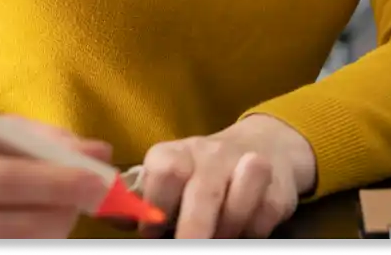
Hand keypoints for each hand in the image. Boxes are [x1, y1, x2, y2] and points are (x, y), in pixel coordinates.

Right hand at [0, 117, 113, 238]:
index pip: (4, 180)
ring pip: (14, 249)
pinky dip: (32, 246)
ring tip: (65, 213)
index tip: (99, 181)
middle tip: (94, 198)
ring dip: (52, 233)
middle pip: (15, 225)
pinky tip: (41, 232)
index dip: (57, 183)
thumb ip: (39, 139)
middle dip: (64, 211)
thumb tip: (99, 152)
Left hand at [134, 115, 315, 238]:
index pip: (165, 170)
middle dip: (195, 231)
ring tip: (220, 238)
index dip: (156, 206)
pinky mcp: (278, 182)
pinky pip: (268, 212)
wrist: (262, 146)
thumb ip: (140, 201)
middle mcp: (213, 154)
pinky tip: (243, 231)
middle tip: (188, 249)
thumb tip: (112, 214)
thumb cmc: (199, 176)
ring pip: (243, 194)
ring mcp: (249, 163)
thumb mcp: (166, 180)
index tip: (151, 232)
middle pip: (204, 192)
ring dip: (230, 226)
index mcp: (177, 153)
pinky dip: (254, 230)